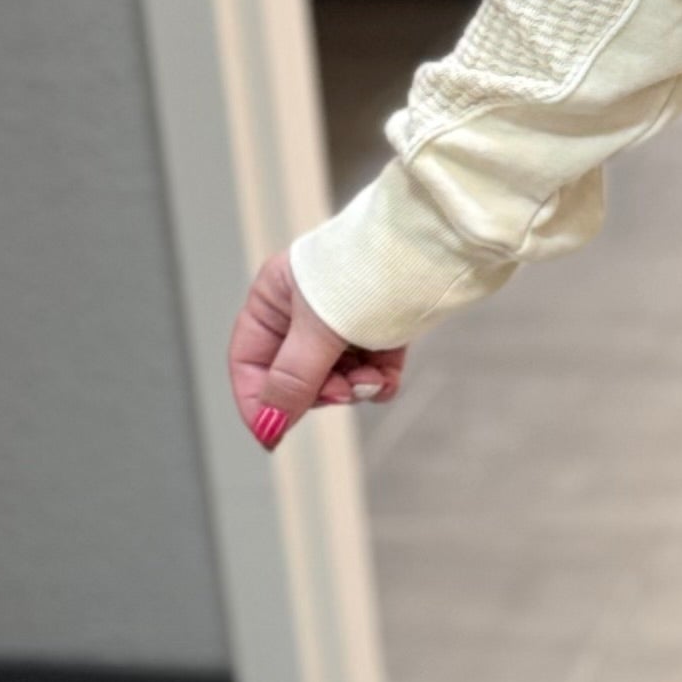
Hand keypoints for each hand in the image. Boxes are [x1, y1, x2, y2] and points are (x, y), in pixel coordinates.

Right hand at [227, 251, 404, 449]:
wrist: (432, 245)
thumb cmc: (368, 269)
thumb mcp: (320, 328)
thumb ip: (293, 379)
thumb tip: (270, 426)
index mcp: (275, 297)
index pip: (249, 361)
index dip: (257, 401)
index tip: (270, 435)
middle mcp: (305, 309)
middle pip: (295, 376)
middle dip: (319, 392)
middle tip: (342, 393)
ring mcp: (344, 321)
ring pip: (336, 378)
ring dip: (354, 388)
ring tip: (371, 380)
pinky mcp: (382, 329)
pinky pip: (371, 371)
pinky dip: (378, 382)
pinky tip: (386, 379)